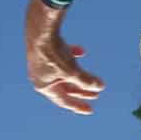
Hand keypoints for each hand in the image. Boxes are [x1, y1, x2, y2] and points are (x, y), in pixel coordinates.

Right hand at [25, 0, 104, 114]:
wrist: (40, 29)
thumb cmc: (54, 53)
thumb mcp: (73, 71)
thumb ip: (86, 81)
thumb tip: (100, 87)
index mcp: (43, 86)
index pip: (63, 101)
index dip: (78, 106)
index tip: (91, 110)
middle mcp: (40, 76)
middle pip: (65, 88)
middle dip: (81, 91)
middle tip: (96, 94)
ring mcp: (42, 63)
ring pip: (64, 73)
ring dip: (78, 75)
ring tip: (92, 76)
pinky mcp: (44, 49)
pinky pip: (60, 56)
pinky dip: (71, 56)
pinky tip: (81, 51)